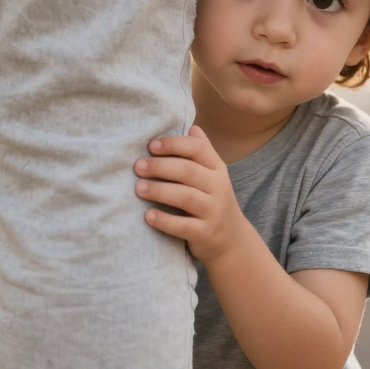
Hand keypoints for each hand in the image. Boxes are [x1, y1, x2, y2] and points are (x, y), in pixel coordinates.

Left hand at [135, 125, 251, 263]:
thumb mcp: (213, 176)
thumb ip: (202, 152)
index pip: (198, 149)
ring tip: (139, 188)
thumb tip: (192, 128)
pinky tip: (148, 216)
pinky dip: (165, 220)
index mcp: (217, 168)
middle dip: (160, 166)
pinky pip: (184, 226)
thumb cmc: (213, 201)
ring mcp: (214, 211)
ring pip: (186, 197)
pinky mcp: (206, 233)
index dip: (174, 144)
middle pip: (188, 171)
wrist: (232, 240)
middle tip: (138, 166)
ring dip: (160, 190)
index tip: (151, 145)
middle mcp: (219, 187)